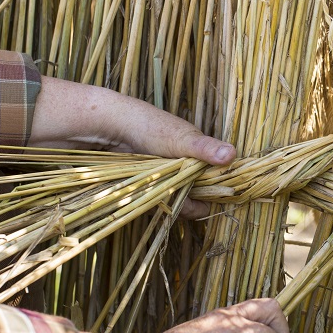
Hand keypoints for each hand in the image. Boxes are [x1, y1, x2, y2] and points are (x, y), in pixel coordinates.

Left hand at [28, 77, 235, 218]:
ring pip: (177, 196)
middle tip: (194, 207)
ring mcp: (158, 173)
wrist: (99, 124)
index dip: (217, 187)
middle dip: (197, 199)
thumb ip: (202, 148)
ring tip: (178, 207)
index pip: (213, 174)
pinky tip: (160, 207)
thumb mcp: (176, 137)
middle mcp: (177, 161)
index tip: (217, 198)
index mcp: (191, 149)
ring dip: (179, 204)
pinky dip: (160, 204)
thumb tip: (233, 154)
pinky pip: (157, 199)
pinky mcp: (141, 183)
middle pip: (196, 188)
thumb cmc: (142, 125)